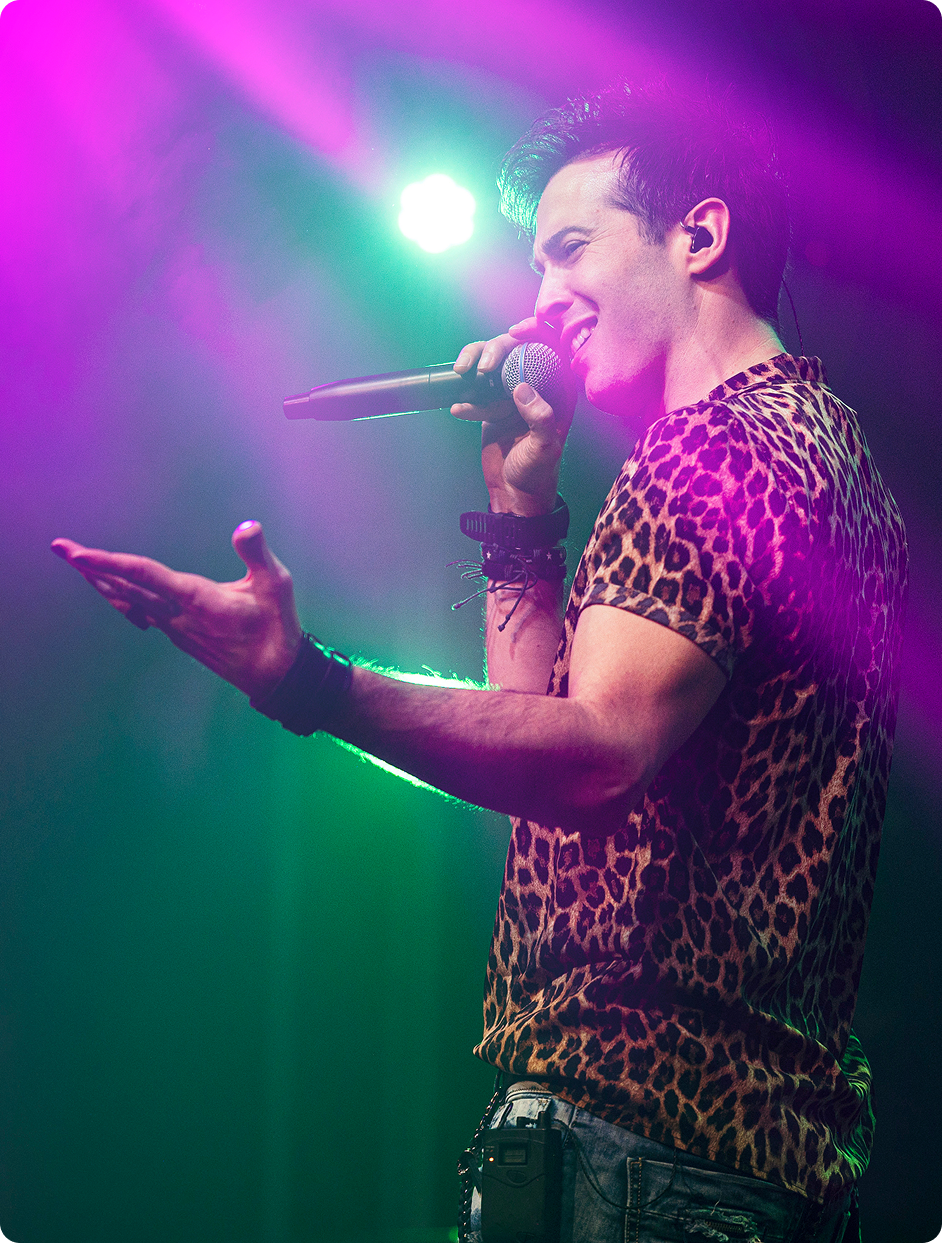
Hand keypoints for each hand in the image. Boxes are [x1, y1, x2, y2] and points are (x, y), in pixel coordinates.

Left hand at [50, 521, 302, 699]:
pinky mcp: (181, 636)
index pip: (143, 575)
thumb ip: (257, 553)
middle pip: (124, 588)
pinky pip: (141, 613)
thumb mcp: (276, 585)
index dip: (108, 562)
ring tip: (79, 566)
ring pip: (129, 602)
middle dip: (91, 568)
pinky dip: (122, 597)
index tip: (78, 554)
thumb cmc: (277, 628)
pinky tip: (115, 594)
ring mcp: (176, 629)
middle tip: (60, 548)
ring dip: (102, 582)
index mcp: (196, 598)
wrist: (274, 675)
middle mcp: (177, 615)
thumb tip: (246, 526)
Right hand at [451, 318, 575, 515]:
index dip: (534, 331)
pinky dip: (465, 398)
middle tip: (483, 367)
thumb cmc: (537, 473)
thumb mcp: (544, 447)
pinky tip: (459, 410)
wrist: (515, 494)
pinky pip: (475, 389)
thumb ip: (539, 417)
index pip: (550, 347)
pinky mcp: (490, 405)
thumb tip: (521, 388)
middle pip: (514, 348)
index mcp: (557, 390)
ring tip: (462, 374)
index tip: (514, 333)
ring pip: (491, 363)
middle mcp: (535, 386)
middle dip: (496, 349)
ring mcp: (510, 394)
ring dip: (474, 364)